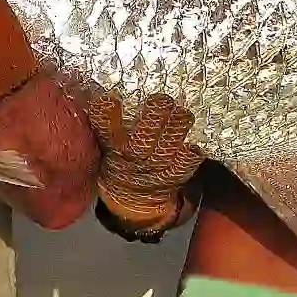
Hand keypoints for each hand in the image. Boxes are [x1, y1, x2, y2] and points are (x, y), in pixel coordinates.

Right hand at [89, 91, 205, 241]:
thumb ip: (105, 127)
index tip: (110, 99)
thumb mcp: (104, 150)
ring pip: (167, 144)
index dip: (106, 113)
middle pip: (143, 135)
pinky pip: (185, 164)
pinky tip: (194, 145)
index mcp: (112, 147)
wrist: (133, 203)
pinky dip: (190, 154)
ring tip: (182, 113)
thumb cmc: (118, 165)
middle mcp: (133, 156)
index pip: (105, 128)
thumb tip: (103, 93)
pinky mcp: (174, 174)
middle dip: (155, 114)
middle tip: (161, 99)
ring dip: (177, 126)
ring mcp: (155, 165)